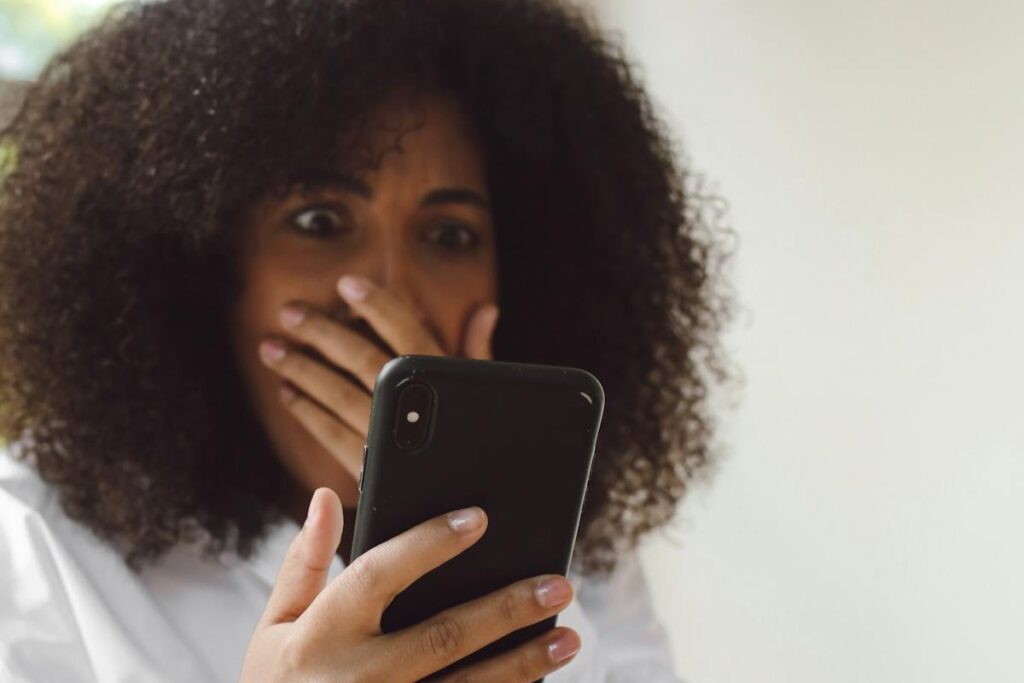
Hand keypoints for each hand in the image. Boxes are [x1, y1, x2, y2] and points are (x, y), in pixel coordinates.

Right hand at [239, 488, 580, 681]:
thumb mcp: (276, 624)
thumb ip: (304, 562)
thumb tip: (326, 496)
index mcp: (322, 633)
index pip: (379, 575)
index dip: (428, 544)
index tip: (478, 517)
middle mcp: (358, 677)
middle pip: (443, 636)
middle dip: (506, 609)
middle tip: (558, 584)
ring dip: (523, 663)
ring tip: (568, 637)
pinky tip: (539, 681)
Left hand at [258, 274, 499, 477]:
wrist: (466, 513)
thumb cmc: (479, 444)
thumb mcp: (484, 395)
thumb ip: (477, 353)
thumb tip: (485, 310)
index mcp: (443, 384)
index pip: (407, 333)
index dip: (377, 306)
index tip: (346, 284)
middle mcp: (411, 410)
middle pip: (363, 361)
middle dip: (323, 334)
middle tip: (289, 312)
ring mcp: (386, 441)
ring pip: (338, 396)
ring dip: (302, 369)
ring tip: (272, 348)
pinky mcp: (368, 471)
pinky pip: (330, 436)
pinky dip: (308, 412)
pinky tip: (288, 393)